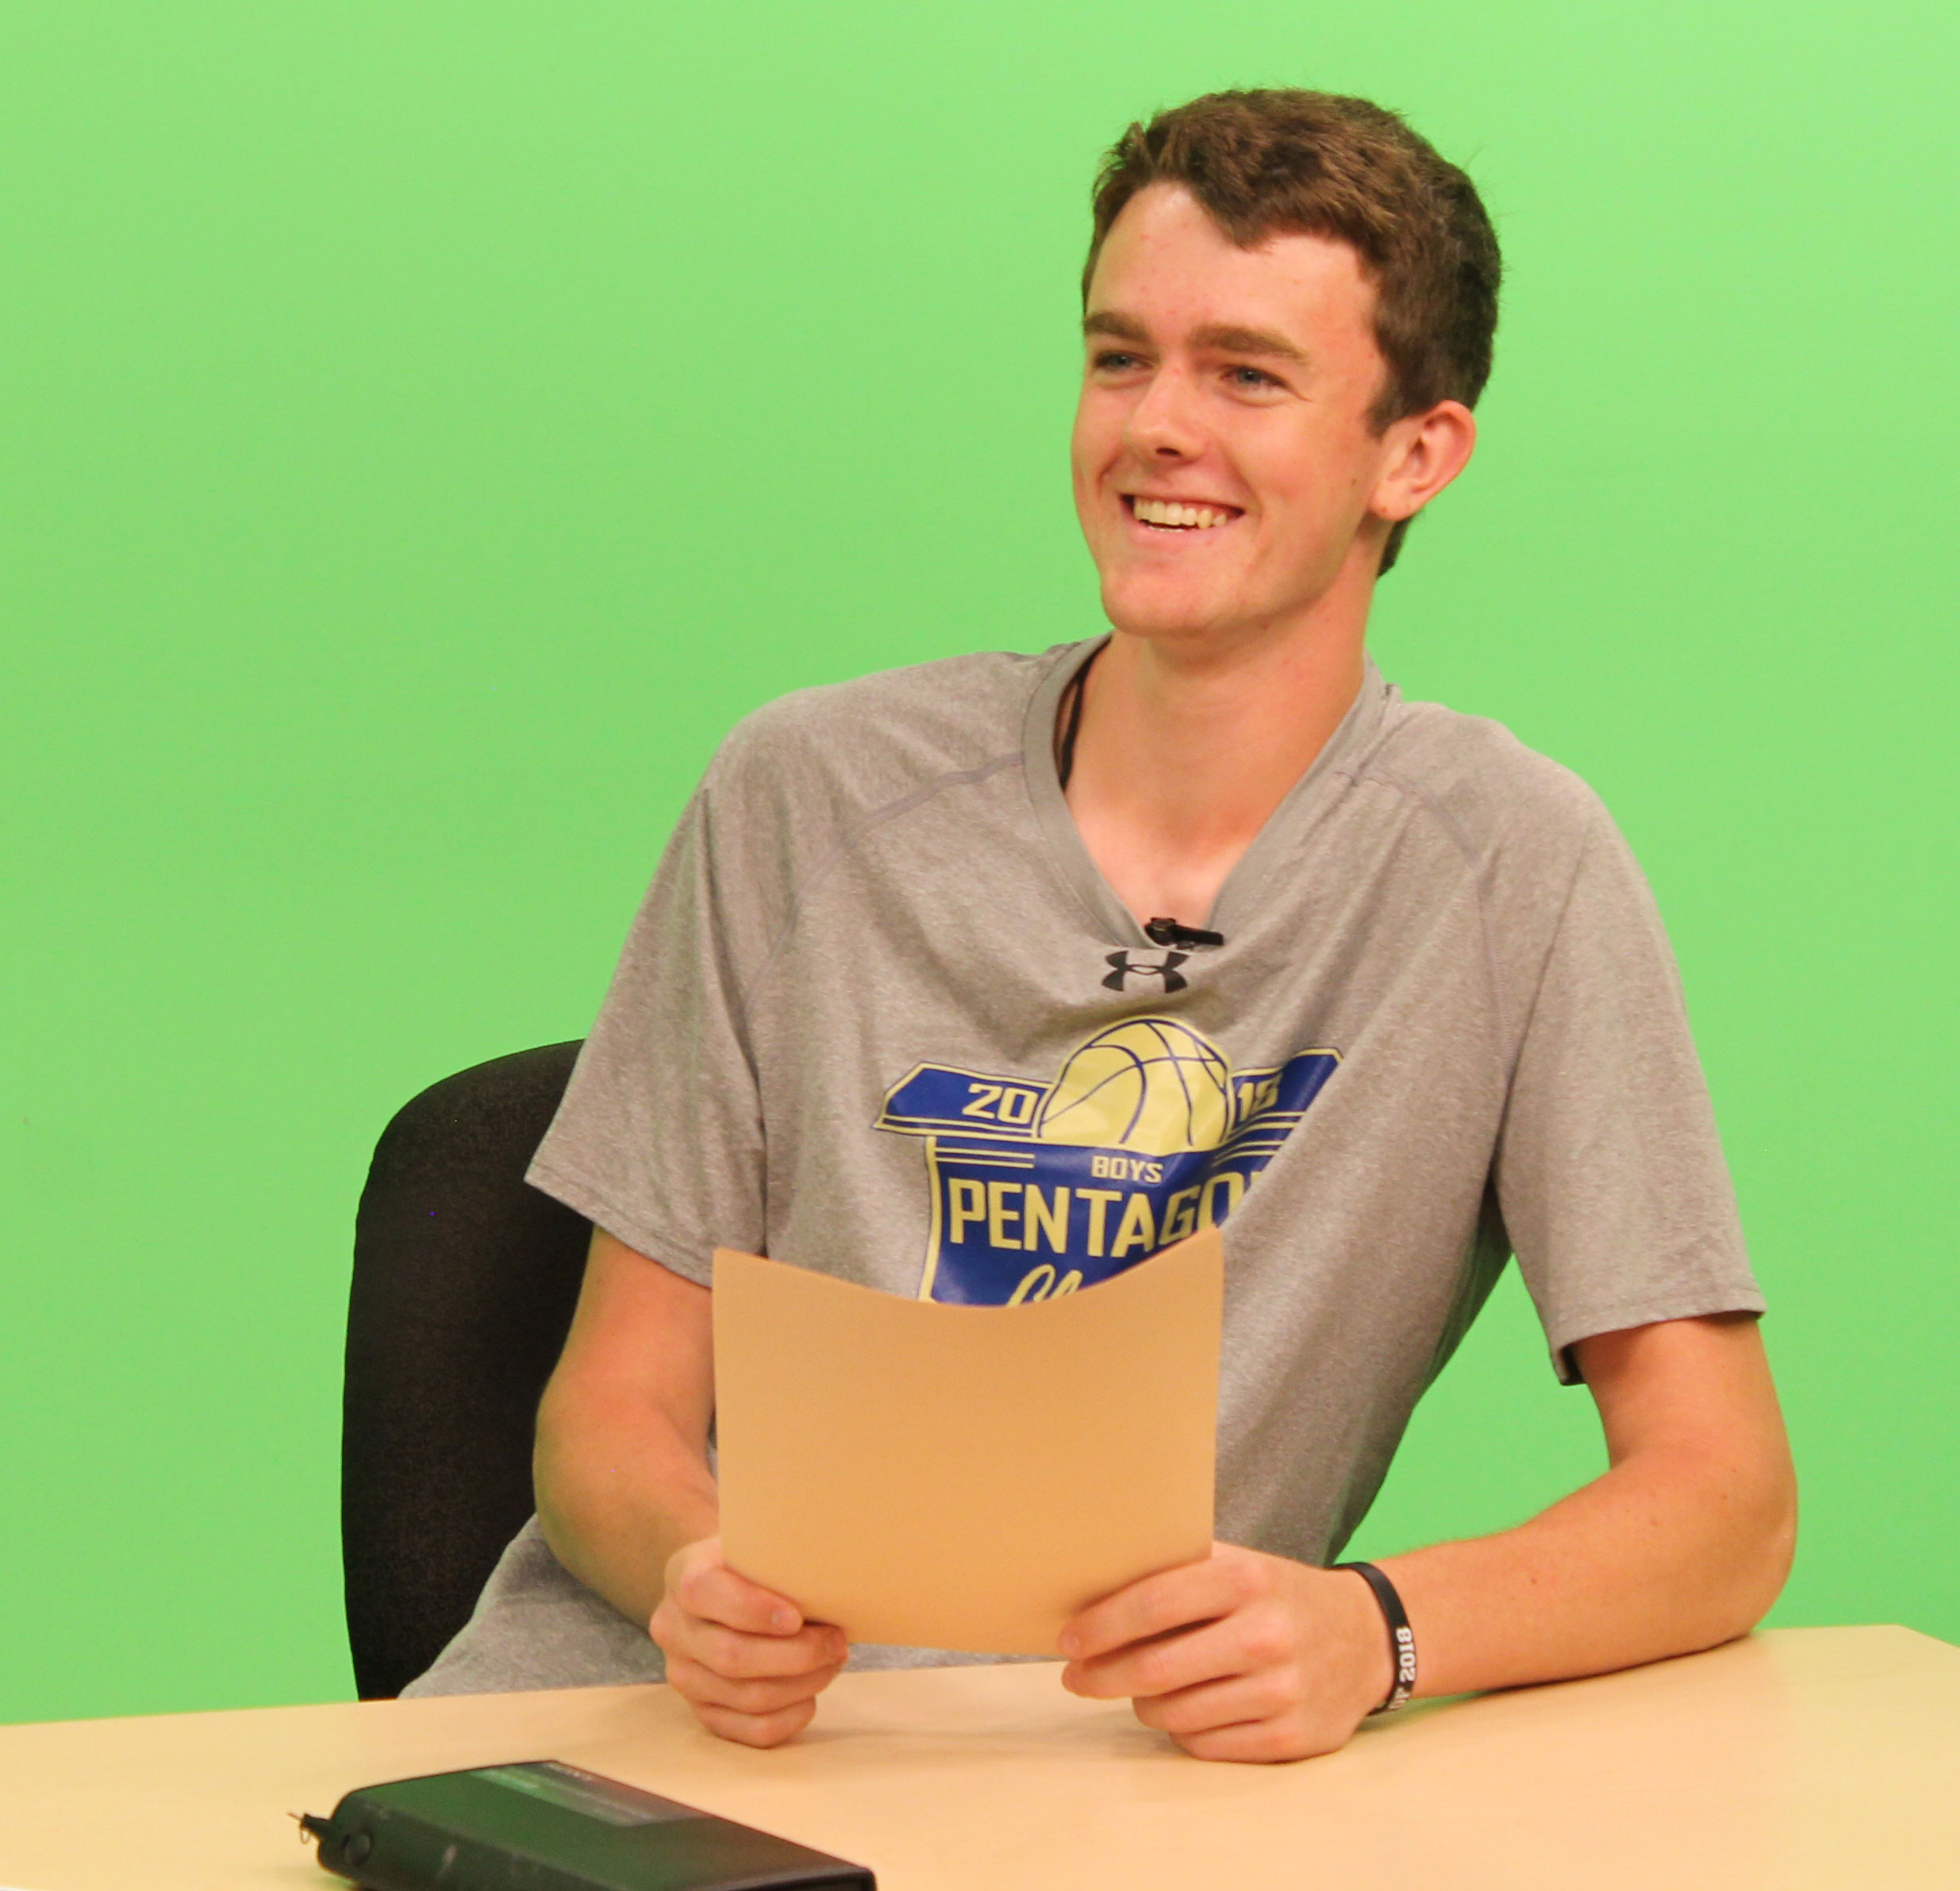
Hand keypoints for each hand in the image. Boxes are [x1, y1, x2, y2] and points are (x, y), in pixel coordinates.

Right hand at [649, 1537, 847, 1745]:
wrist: (718, 1587)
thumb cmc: (750, 1563)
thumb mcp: (754, 1542)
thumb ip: (778, 1556)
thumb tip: (830, 1581)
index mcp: (684, 1577)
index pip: (705, 1593)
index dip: (752, 1610)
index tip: (797, 1618)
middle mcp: (674, 1629)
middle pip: (732, 1656)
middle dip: (797, 1654)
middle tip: (837, 1641)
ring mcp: (684, 1676)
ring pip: (746, 1698)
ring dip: (802, 1684)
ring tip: (832, 1662)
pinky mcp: (702, 1711)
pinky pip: (749, 1731)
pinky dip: (789, 1718)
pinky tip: (811, 1696)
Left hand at [1057, 1543, 1393, 1761]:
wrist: (1366, 1636)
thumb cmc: (1279, 1595)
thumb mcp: (1239, 1564)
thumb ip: (1177, 1571)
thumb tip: (1091, 1589)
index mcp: (1245, 1580)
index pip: (1151, 1605)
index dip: (1100, 1626)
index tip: (1068, 1639)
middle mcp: (1265, 1635)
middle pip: (1154, 1669)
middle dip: (1101, 1675)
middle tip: (1078, 1676)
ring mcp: (1280, 1691)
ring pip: (1174, 1714)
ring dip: (1143, 1703)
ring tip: (1141, 1688)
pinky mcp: (1291, 1737)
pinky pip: (1204, 1745)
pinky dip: (1182, 1730)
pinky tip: (1185, 1710)